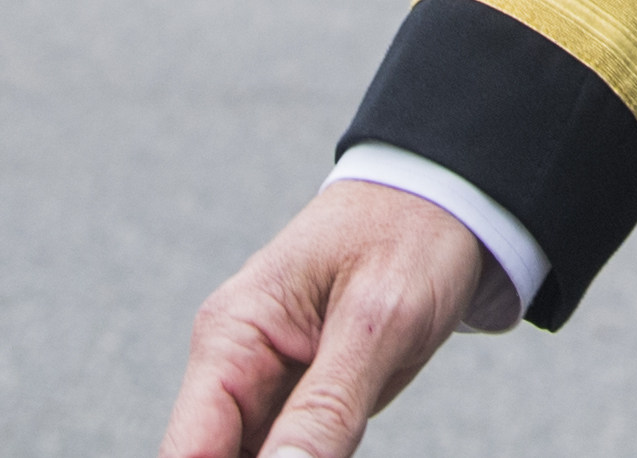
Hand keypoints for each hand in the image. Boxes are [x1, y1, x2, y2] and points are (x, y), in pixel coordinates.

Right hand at [159, 180, 491, 457]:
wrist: (447, 203)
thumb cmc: (411, 233)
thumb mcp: (380, 318)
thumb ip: (327, 405)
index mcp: (233, 336)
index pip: (189, 450)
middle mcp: (236, 365)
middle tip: (332, 444)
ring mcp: (268, 387)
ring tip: (344, 432)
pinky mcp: (303, 400)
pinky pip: (292, 454)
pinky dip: (314, 457)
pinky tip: (342, 442)